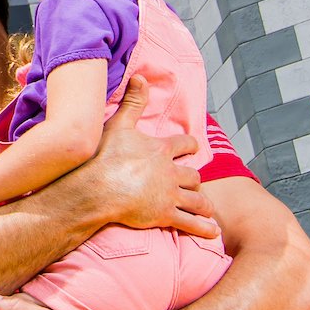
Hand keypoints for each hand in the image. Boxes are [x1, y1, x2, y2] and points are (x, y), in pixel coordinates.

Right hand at [57, 82, 217, 238]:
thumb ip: (132, 102)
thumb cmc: (104, 157)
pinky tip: (213, 232)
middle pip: (193, 175)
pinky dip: (204, 228)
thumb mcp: (119, 124)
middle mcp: (170, 172)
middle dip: (195, 180)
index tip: (193, 149)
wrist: (96, 188)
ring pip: (196, 199)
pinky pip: (190, 222)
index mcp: (161, 149)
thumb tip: (140, 76)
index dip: (190, 146)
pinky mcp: (164, 215)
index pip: (184, 145)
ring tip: (206, 209)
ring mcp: (169, 194)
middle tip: (194, 184)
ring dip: (203, 204)